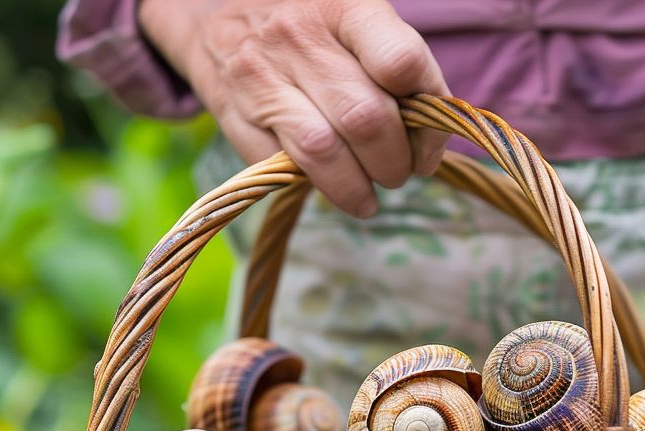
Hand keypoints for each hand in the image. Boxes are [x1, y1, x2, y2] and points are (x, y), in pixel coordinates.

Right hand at [138, 0, 450, 217]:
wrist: (215, 12)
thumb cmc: (311, 27)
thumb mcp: (356, 23)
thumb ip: (397, 70)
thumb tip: (430, 139)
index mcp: (345, 7)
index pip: (400, 64)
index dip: (427, 116)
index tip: (427, 143)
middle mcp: (298, 36)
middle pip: (365, 120)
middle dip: (394, 163)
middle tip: (399, 173)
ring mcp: (260, 75)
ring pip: (322, 152)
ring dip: (356, 188)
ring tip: (368, 197)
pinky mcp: (232, 113)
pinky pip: (281, 168)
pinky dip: (311, 186)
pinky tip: (327, 185)